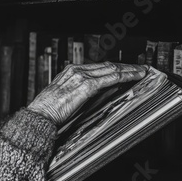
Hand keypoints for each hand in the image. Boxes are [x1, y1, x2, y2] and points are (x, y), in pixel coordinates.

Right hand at [27, 62, 147, 125]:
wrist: (40, 115)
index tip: (125, 69)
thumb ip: (82, 91)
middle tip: (139, 68)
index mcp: (70, 71)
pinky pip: (110, 78)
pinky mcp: (85, 86)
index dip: (114, 67)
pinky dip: (125, 76)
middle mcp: (76, 70)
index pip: (98, 66)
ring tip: (141, 71)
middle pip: (106, 65)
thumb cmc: (49, 109)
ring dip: (129, 69)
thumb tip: (102, 91)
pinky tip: (134, 77)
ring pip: (111, 69)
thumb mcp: (65, 95)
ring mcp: (81, 77)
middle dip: (125, 66)